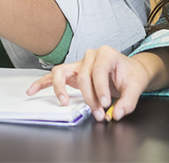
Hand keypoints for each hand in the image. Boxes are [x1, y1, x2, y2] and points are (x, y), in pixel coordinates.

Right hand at [26, 46, 151, 121]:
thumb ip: (128, 101)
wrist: (129, 71)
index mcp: (106, 54)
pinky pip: (53, 77)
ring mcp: (78, 63)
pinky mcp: (71, 72)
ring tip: (63, 101)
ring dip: (61, 89)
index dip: (100, 89)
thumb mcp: (136, 87)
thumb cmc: (130, 75)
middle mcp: (89, 55)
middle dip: (88, 97)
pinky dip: (42, 83)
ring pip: (61, 72)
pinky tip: (32, 90)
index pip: (97, 70)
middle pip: (82, 76)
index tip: (105, 104)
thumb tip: (116, 114)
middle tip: (97, 112)